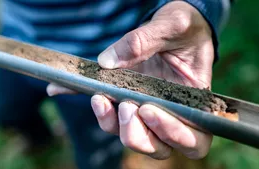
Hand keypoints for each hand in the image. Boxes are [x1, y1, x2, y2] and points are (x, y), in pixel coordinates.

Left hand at [47, 1, 213, 159]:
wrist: (175, 27)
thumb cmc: (186, 28)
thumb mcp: (174, 25)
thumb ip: (145, 41)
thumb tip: (107, 62)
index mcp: (194, 103)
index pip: (193, 138)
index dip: (174, 135)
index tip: (149, 111)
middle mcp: (171, 113)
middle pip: (158, 147)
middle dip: (138, 135)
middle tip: (127, 107)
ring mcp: (148, 110)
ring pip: (131, 136)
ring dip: (113, 124)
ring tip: (100, 98)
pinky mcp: (128, 100)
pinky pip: (109, 113)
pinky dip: (91, 105)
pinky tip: (64, 89)